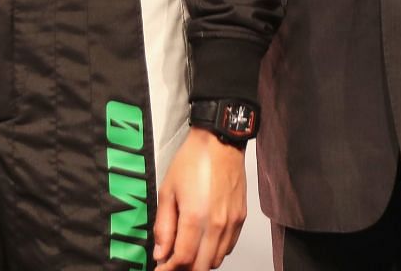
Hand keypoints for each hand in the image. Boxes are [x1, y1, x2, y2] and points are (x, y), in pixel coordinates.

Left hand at [151, 128, 246, 269]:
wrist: (220, 142)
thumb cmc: (193, 160)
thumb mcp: (167, 191)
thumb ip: (164, 226)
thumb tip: (161, 253)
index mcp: (195, 217)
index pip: (182, 260)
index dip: (168, 270)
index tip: (160, 269)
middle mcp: (217, 224)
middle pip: (201, 266)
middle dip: (183, 269)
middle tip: (171, 264)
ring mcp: (232, 222)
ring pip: (216, 260)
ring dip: (200, 263)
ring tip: (186, 253)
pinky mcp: (240, 218)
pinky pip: (228, 247)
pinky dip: (215, 252)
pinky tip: (203, 243)